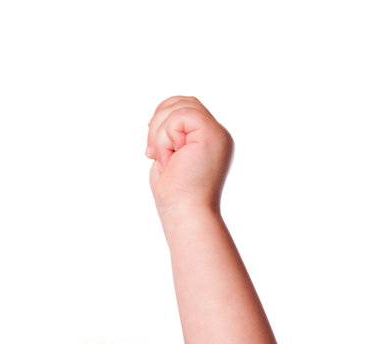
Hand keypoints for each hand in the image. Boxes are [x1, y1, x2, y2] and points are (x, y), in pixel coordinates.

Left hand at [145, 95, 233, 221]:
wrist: (187, 215)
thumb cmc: (176, 197)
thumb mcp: (170, 159)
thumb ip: (171, 137)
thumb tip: (157, 118)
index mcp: (208, 141)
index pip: (185, 110)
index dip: (162, 121)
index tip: (153, 150)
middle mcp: (217, 135)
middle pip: (183, 101)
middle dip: (159, 121)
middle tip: (153, 152)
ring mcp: (217, 134)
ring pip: (181, 106)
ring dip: (161, 132)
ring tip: (163, 158)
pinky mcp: (212, 134)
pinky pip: (181, 115)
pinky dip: (166, 135)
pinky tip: (169, 157)